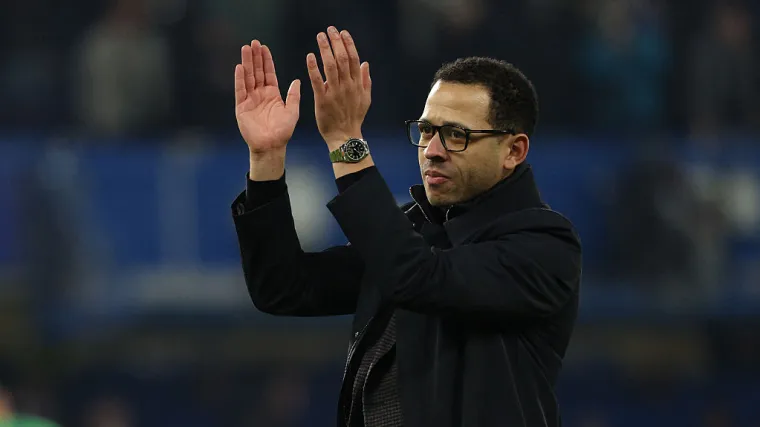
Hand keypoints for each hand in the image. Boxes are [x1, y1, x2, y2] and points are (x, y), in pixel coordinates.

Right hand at [235, 40, 300, 153]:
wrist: (272, 146)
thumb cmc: (283, 131)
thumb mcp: (292, 111)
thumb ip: (293, 95)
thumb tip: (297, 80)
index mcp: (272, 94)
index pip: (268, 73)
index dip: (266, 60)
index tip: (265, 47)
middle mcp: (260, 94)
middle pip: (257, 72)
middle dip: (255, 57)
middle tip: (254, 42)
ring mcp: (250, 100)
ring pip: (248, 77)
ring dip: (246, 63)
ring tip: (246, 49)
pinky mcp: (241, 107)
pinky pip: (240, 90)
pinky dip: (239, 79)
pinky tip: (239, 67)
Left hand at [307, 27, 371, 149]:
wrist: (344, 136)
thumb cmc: (354, 117)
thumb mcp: (365, 99)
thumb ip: (366, 80)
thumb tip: (365, 63)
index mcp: (357, 84)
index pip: (354, 59)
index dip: (348, 44)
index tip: (343, 33)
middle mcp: (347, 86)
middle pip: (343, 59)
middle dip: (336, 42)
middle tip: (330, 30)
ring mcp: (335, 92)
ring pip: (331, 66)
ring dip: (325, 50)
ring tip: (320, 37)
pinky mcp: (323, 100)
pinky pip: (318, 81)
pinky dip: (313, 68)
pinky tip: (310, 56)